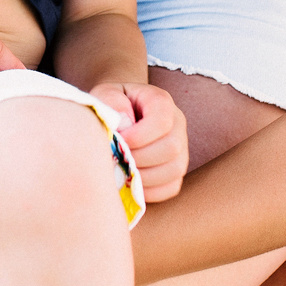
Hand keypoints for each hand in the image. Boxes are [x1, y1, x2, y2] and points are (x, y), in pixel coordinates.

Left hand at [89, 82, 187, 201]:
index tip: (118, 140)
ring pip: (175, 170)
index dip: (138, 136)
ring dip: (144, 176)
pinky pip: (171, 187)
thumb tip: (123, 124)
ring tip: (121, 171)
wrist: (116, 117)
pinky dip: (149, 191)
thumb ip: (111, 101)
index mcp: (161, 101)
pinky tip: (129, 182)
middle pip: (171, 148)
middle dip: (139, 158)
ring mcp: (181, 149)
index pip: (161, 122)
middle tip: (116, 159)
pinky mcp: (176, 171)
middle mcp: (177, 124)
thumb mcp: (105, 94)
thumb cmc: (109, 106)